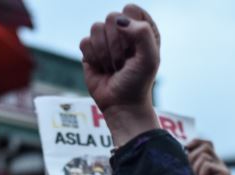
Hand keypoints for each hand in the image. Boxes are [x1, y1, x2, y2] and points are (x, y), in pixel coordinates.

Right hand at [80, 4, 161, 145]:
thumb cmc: (138, 82)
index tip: (135, 48)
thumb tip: (118, 20)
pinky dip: (93, 58)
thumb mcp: (150, 58)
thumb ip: (142, 32)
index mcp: (141, 28)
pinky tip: (101, 68)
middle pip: (111, 17)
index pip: (130, 9)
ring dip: (104, 53)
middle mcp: (123, 31)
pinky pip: (84, 42)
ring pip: (95, 28)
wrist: (122, 104)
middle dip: (116, 44)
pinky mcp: (90, 50)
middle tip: (123, 62)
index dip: (130, 28)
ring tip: (113, 67)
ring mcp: (105, 40)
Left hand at [187, 139, 231, 174]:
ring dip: (195, 169)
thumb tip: (180, 149)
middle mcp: (220, 164)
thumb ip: (188, 163)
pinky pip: (207, 166)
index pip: (206, 143)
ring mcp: (224, 169)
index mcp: (211, 163)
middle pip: (205, 147)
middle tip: (189, 174)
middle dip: (192, 158)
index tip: (185, 150)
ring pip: (204, 156)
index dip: (196, 143)